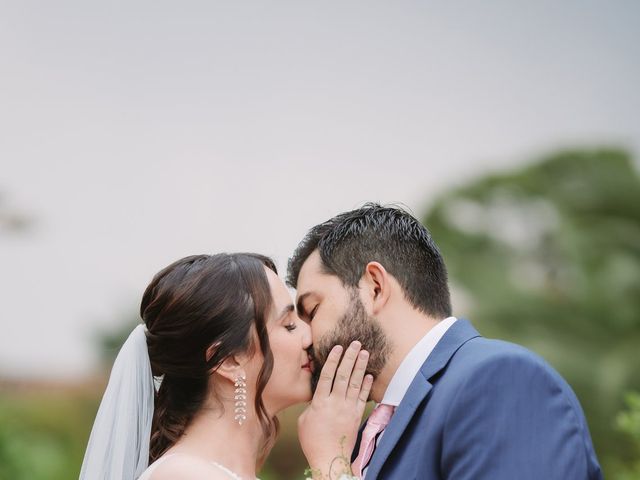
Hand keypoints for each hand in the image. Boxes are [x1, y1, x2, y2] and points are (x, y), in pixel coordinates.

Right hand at [298, 341, 372, 478]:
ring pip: (355, 383)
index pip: (327, 375)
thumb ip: (312, 404)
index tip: (338, 347)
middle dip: (349, 357)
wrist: (329, 458)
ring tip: (364, 352)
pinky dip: (366, 385)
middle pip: (344, 375)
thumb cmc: (312, 441)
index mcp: (320, 402)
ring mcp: (347, 409)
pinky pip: (362, 397)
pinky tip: (369, 375)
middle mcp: (335, 402)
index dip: (333, 360)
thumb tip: (317, 396)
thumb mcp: (304, 420)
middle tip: (355, 343)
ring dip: (360, 366)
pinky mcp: (356, 416)